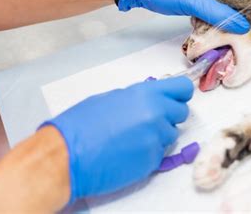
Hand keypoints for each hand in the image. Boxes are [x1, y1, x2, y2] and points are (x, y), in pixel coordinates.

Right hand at [40, 76, 193, 203]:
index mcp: (146, 93)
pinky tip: (128, 151)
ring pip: (171, 135)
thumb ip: (139, 97)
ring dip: (158, 135)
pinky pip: (160, 153)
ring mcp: (156, 139)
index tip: (176, 99)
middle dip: (169, 116)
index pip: (183, 89)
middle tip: (149, 121)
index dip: (180, 94)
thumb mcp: (112, 98)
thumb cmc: (81, 124)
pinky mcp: (152, 160)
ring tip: (132, 138)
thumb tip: (154, 99)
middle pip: (181, 113)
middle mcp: (156, 114)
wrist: (67, 156)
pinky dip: (148, 152)